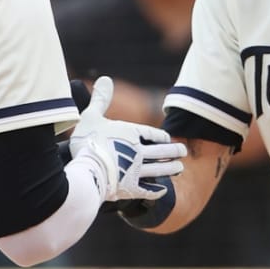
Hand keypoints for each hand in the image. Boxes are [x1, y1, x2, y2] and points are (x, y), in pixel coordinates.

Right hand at [71, 76, 185, 201]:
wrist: (86, 171)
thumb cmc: (87, 142)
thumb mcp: (91, 115)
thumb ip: (100, 99)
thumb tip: (105, 78)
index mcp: (130, 133)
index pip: (152, 133)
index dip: (161, 136)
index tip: (167, 138)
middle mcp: (138, 151)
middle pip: (161, 151)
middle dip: (174, 151)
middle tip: (183, 151)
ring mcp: (137, 171)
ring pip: (160, 169)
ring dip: (171, 168)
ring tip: (179, 168)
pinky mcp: (132, 188)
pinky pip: (149, 190)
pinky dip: (157, 189)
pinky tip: (162, 189)